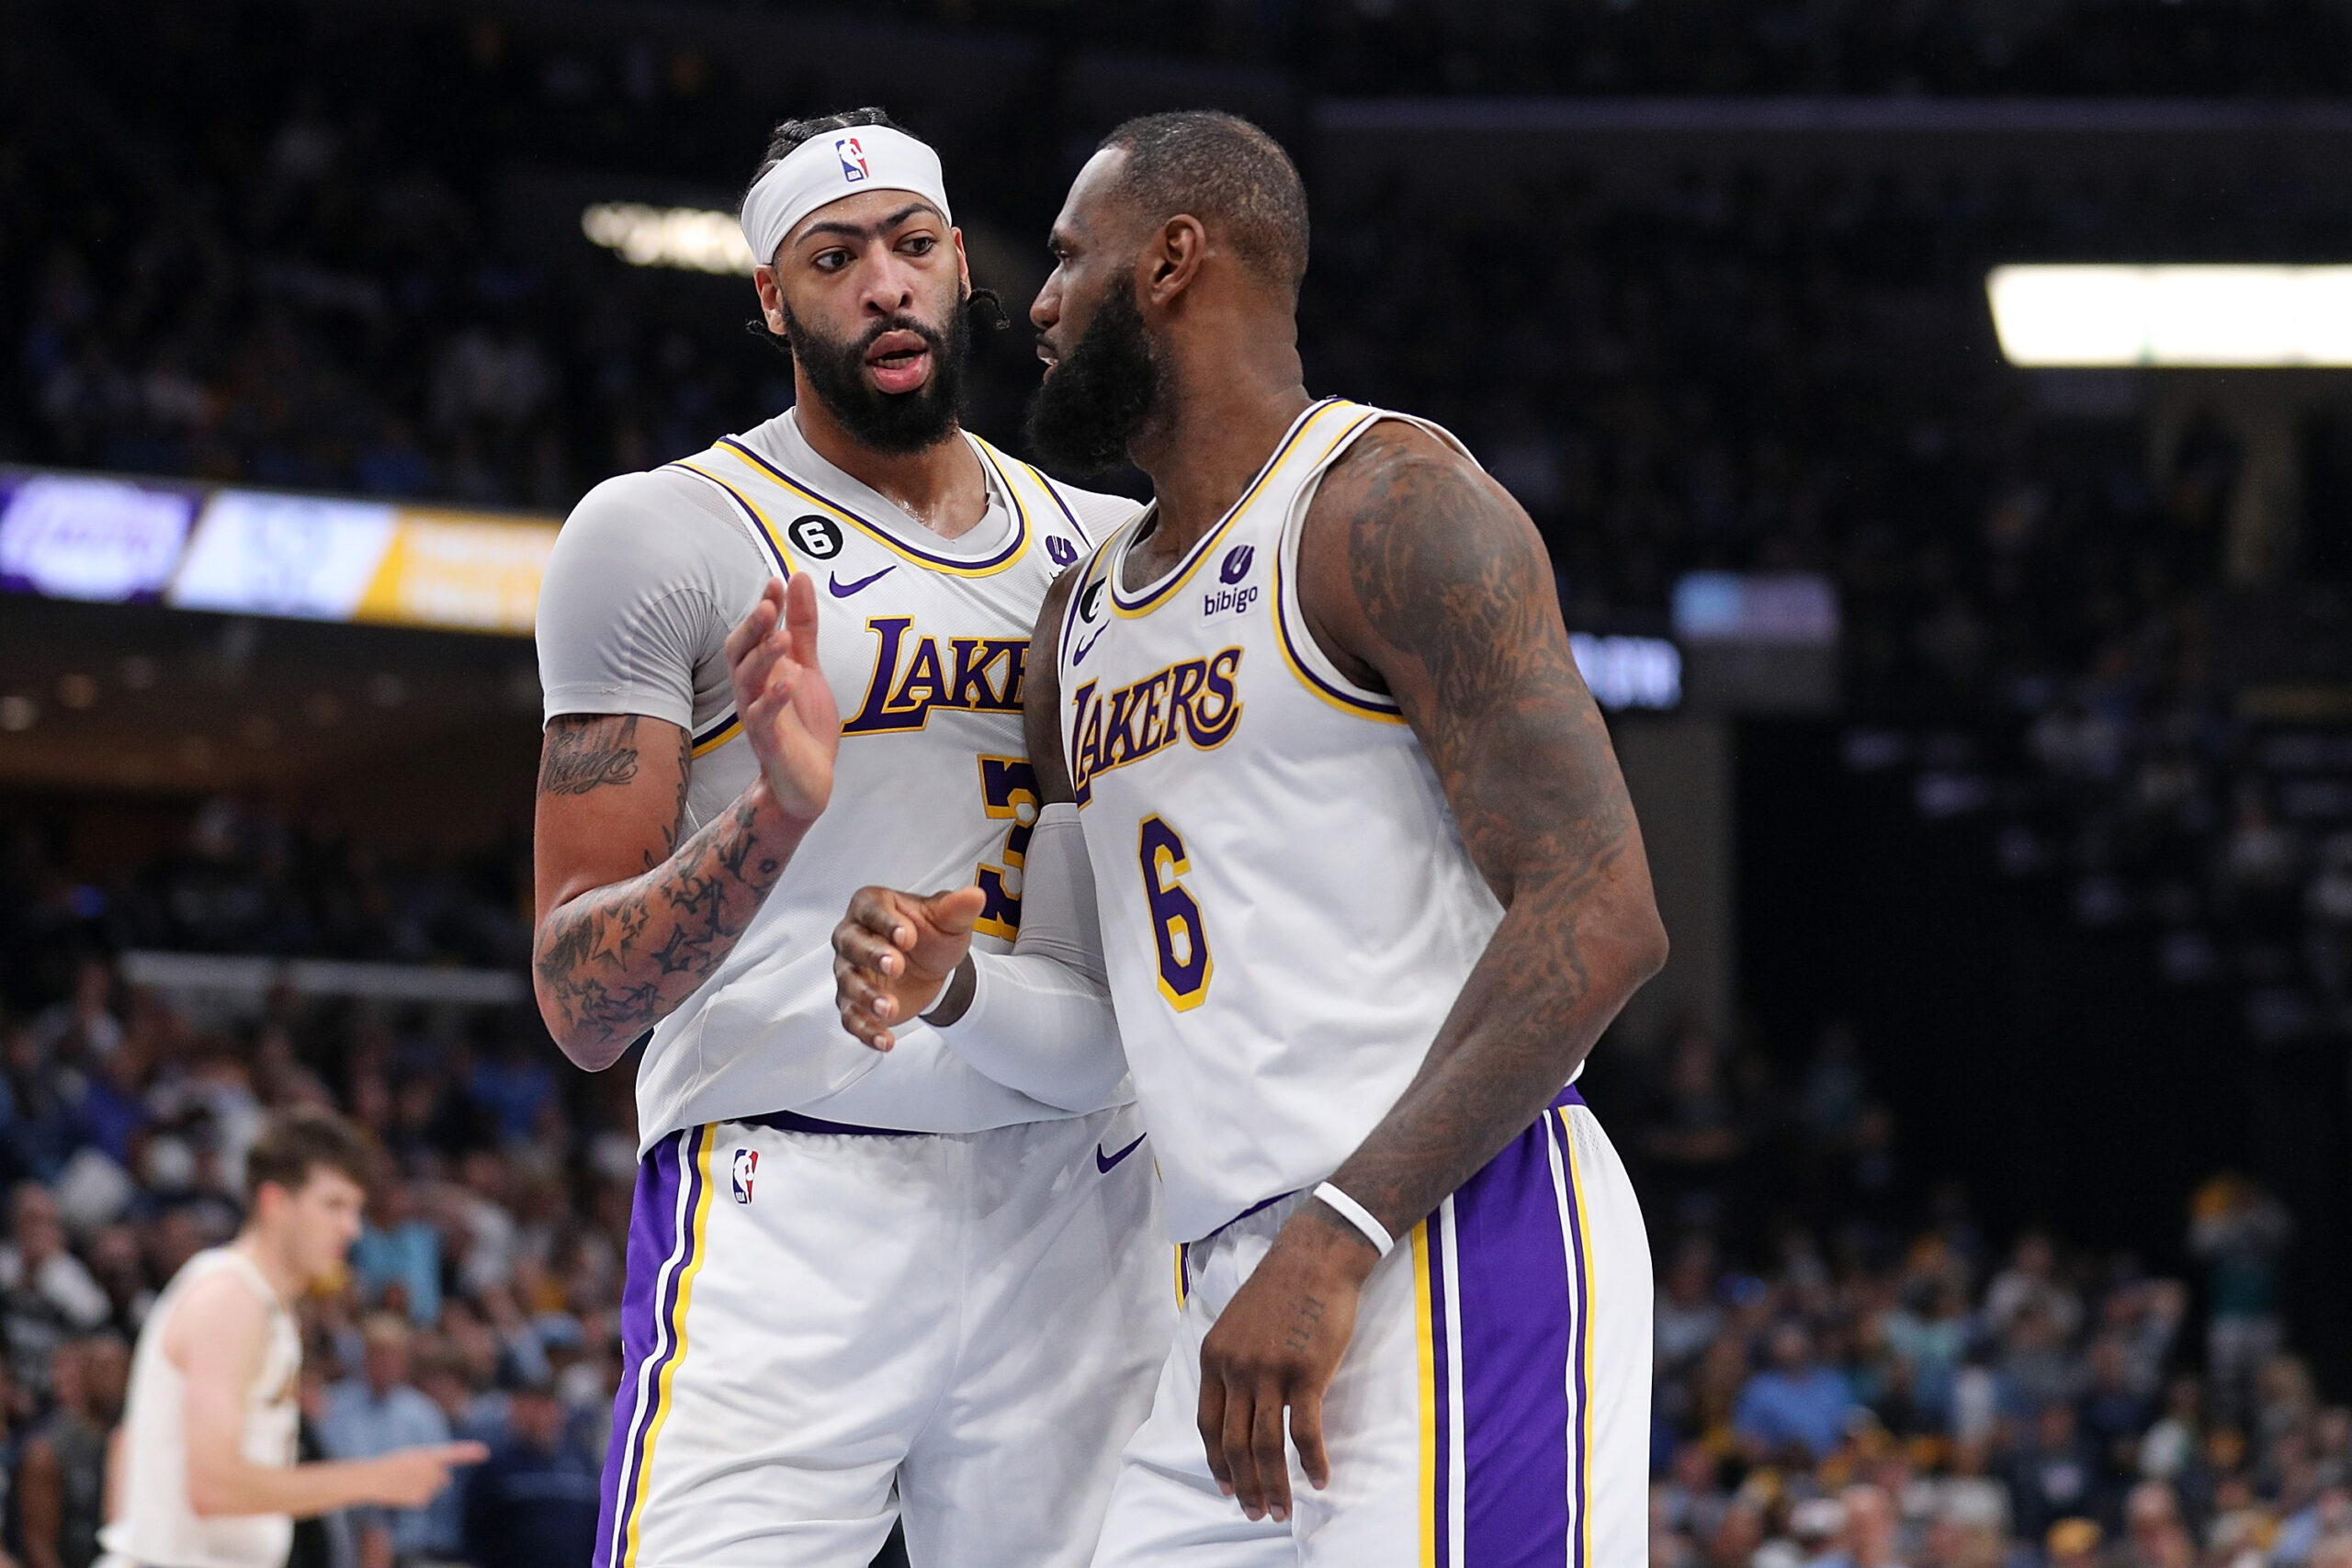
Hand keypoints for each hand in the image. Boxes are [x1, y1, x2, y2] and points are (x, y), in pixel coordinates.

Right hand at [364, 1441, 487, 1507]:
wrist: (371, 1479)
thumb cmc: (390, 1466)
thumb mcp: (411, 1458)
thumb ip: (431, 1464)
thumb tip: (446, 1479)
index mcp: (427, 1454)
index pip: (452, 1453)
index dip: (468, 1453)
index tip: (485, 1452)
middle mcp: (430, 1469)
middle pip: (443, 1479)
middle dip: (434, 1479)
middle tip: (413, 1476)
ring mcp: (425, 1484)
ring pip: (433, 1490)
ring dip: (423, 1488)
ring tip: (404, 1483)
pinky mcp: (421, 1498)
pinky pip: (424, 1500)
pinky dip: (415, 1498)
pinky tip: (402, 1492)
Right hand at [725, 574, 838, 823]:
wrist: (806, 780)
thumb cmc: (802, 722)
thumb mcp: (807, 667)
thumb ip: (802, 626)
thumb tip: (797, 578)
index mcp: (761, 670)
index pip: (754, 632)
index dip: (764, 607)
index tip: (777, 581)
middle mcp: (752, 690)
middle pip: (739, 653)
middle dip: (752, 629)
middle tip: (769, 607)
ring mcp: (757, 715)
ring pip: (748, 683)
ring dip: (763, 659)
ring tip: (783, 638)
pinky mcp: (770, 742)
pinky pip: (764, 718)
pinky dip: (774, 699)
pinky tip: (789, 683)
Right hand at [833, 885, 987, 1049]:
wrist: (932, 967)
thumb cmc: (931, 935)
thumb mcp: (948, 920)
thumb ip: (957, 908)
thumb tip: (975, 896)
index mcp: (872, 906)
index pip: (872, 910)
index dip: (887, 922)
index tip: (907, 936)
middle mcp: (853, 936)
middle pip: (851, 944)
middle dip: (872, 955)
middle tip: (896, 966)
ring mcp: (850, 970)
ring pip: (849, 983)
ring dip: (867, 996)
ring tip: (889, 1008)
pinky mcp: (853, 1001)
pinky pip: (851, 1018)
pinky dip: (866, 1031)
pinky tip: (886, 1040)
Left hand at [1196, 1206, 1378, 1522]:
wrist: (1316, 1258)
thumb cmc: (1282, 1290)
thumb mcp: (1238, 1324)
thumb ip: (1232, 1364)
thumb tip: (1237, 1407)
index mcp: (1214, 1356)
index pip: (1207, 1424)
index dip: (1216, 1463)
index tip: (1226, 1489)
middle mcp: (1236, 1368)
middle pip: (1234, 1443)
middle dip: (1244, 1486)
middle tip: (1255, 1513)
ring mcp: (1270, 1371)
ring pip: (1266, 1445)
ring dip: (1274, 1485)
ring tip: (1282, 1510)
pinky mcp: (1306, 1373)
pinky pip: (1305, 1432)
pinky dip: (1312, 1463)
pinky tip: (1320, 1480)